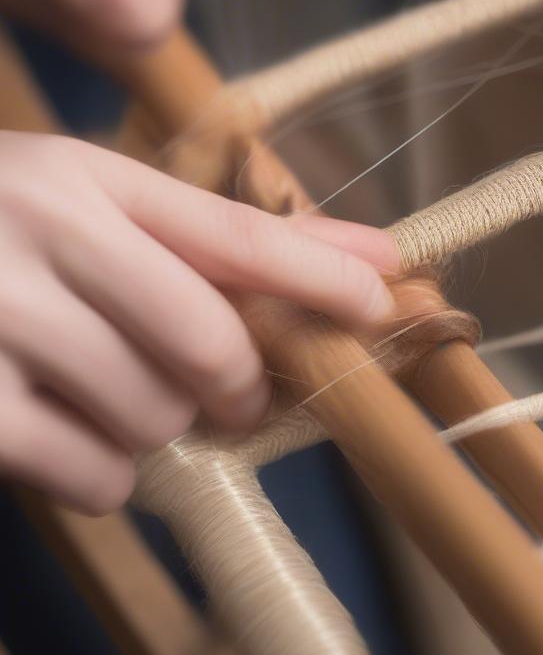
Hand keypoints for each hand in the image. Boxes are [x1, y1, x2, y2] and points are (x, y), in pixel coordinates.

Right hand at [0, 132, 396, 513]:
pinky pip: (90, 474)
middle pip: (207, 341)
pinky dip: (104, 474)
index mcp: (86, 180)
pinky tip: (68, 436)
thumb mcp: (84, 204)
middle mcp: (41, 236)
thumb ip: (205, 235)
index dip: (323, 273)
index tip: (388, 297)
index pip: (237, 233)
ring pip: (152, 415)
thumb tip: (358, 258)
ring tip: (115, 396)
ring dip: (160, 426)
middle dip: (243, 387)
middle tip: (238, 399)